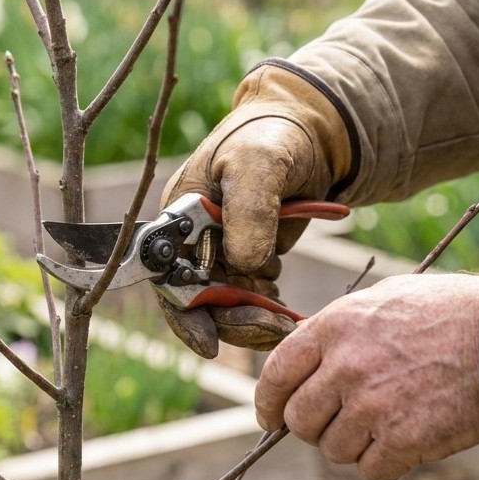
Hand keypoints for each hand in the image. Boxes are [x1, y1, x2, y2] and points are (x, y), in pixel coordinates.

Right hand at [157, 66, 352, 357]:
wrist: (312, 136)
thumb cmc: (274, 138)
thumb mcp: (259, 164)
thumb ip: (249, 211)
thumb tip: (243, 263)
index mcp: (178, 217)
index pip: (166, 276)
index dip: (182, 313)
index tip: (209, 342)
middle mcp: (191, 241)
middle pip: (196, 301)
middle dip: (231, 320)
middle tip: (272, 327)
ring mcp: (218, 254)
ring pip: (224, 308)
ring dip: (252, 319)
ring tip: (285, 318)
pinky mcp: (246, 262)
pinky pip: (248, 301)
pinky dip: (266, 313)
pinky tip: (287, 312)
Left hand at [254, 273, 478, 479]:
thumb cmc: (450, 312)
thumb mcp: (384, 298)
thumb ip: (338, 326)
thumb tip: (301, 349)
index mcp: (335, 327)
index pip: (276, 374)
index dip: (268, 402)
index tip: (271, 416)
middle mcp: (346, 366)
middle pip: (299, 421)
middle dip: (313, 427)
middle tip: (339, 422)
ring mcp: (373, 406)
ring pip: (333, 449)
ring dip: (354, 445)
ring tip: (386, 424)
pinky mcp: (404, 440)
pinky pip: (371, 469)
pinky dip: (386, 463)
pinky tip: (407, 441)